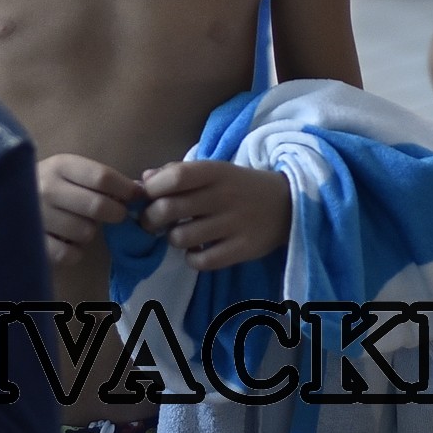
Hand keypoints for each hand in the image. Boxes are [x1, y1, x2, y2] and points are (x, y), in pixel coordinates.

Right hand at [37, 154, 141, 266]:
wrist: (5, 196)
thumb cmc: (49, 184)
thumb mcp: (70, 171)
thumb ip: (101, 179)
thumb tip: (140, 191)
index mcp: (60, 165)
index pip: (103, 177)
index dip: (126, 189)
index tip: (136, 196)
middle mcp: (47, 188)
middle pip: (98, 206)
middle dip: (115, 213)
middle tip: (114, 214)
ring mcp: (37, 216)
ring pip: (85, 232)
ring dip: (89, 232)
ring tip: (78, 225)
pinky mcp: (33, 243)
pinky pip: (69, 254)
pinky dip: (75, 252)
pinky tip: (67, 241)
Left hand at [140, 160, 290, 271]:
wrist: (288, 204)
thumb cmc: (241, 186)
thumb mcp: (215, 171)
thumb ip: (179, 172)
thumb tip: (143, 180)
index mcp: (216, 172)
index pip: (174, 177)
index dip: (152, 189)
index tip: (147, 197)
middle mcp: (224, 196)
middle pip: (170, 209)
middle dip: (150, 218)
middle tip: (153, 222)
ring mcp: (234, 224)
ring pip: (181, 238)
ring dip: (172, 239)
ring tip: (181, 235)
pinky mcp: (243, 249)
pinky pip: (202, 262)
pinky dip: (192, 259)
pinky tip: (197, 251)